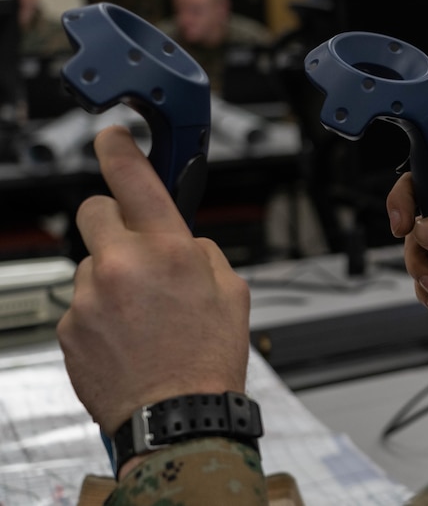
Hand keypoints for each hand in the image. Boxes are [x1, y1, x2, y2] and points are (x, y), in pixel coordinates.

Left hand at [57, 127, 250, 439]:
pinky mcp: (68, 327)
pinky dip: (99, 313)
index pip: (135, 179)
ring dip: (110, 276)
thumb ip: (201, 253)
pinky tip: (126, 336)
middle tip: (135, 249)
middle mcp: (121, 265)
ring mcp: (88, 297)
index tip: (112, 135)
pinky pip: (80, 303)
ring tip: (140, 315)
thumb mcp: (233, 292)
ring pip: (90, 263)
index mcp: (168, 250)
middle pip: (95, 212)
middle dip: (114, 221)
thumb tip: (179, 240)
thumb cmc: (207, 359)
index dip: (120, 148)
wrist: (176, 417)